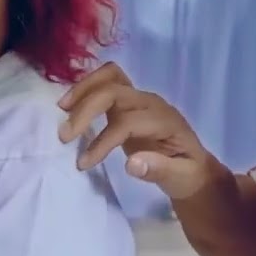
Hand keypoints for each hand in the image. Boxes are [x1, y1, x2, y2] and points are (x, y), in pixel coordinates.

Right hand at [58, 60, 216, 199]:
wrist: (194, 167)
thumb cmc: (187, 173)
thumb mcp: (180, 179)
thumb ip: (159, 170)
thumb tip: (130, 163)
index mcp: (165, 121)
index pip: (127, 122)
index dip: (103, 141)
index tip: (84, 163)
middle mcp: (151, 102)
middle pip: (114, 90)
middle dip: (86, 110)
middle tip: (64, 136)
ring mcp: (140, 98)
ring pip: (110, 76)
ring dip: (83, 89)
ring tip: (61, 109)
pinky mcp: (129, 101)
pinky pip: (108, 82)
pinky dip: (88, 87)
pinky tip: (71, 104)